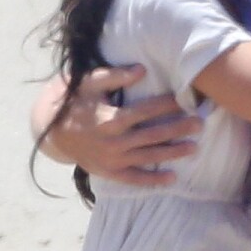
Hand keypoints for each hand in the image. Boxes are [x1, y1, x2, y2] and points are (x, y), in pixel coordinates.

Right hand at [40, 68, 200, 185]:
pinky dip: (153, 180)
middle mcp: (113, 142)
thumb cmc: (73, 101)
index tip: (185, 99)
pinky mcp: (109, 172)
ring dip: (172, 153)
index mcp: (110, 119)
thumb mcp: (89, 83)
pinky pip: (134, 179)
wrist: (51, 131)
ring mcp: (112, 159)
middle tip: (199, 123)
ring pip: (148, 157)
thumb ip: (115, 76)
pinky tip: (172, 178)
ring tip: (194, 148)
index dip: (166, 105)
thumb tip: (142, 70)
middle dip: (177, 129)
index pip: (145, 111)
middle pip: (152, 135)